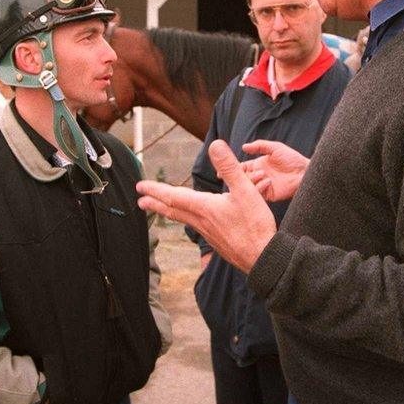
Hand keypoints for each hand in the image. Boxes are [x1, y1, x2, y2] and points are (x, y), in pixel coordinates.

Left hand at [137, 141, 275, 272]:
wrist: (263, 259)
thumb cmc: (255, 226)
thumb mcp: (245, 191)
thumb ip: (229, 167)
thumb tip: (216, 145)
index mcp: (205, 207)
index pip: (173, 196)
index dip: (155, 190)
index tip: (140, 187)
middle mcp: (202, 221)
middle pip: (173, 210)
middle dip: (156, 204)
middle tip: (140, 201)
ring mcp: (209, 233)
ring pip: (183, 219)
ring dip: (169, 212)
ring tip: (160, 209)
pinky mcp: (217, 242)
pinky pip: (195, 227)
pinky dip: (186, 220)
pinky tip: (192, 221)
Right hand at [241, 140, 308, 201]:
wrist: (304, 172)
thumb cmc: (292, 159)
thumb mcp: (275, 148)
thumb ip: (259, 146)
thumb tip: (243, 146)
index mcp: (258, 165)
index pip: (241, 167)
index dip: (235, 167)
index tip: (232, 167)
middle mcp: (258, 176)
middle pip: (242, 178)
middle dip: (241, 175)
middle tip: (245, 171)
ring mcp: (263, 185)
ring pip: (248, 187)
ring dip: (252, 180)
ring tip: (262, 174)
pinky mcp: (269, 194)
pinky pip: (258, 194)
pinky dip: (260, 188)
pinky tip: (268, 181)